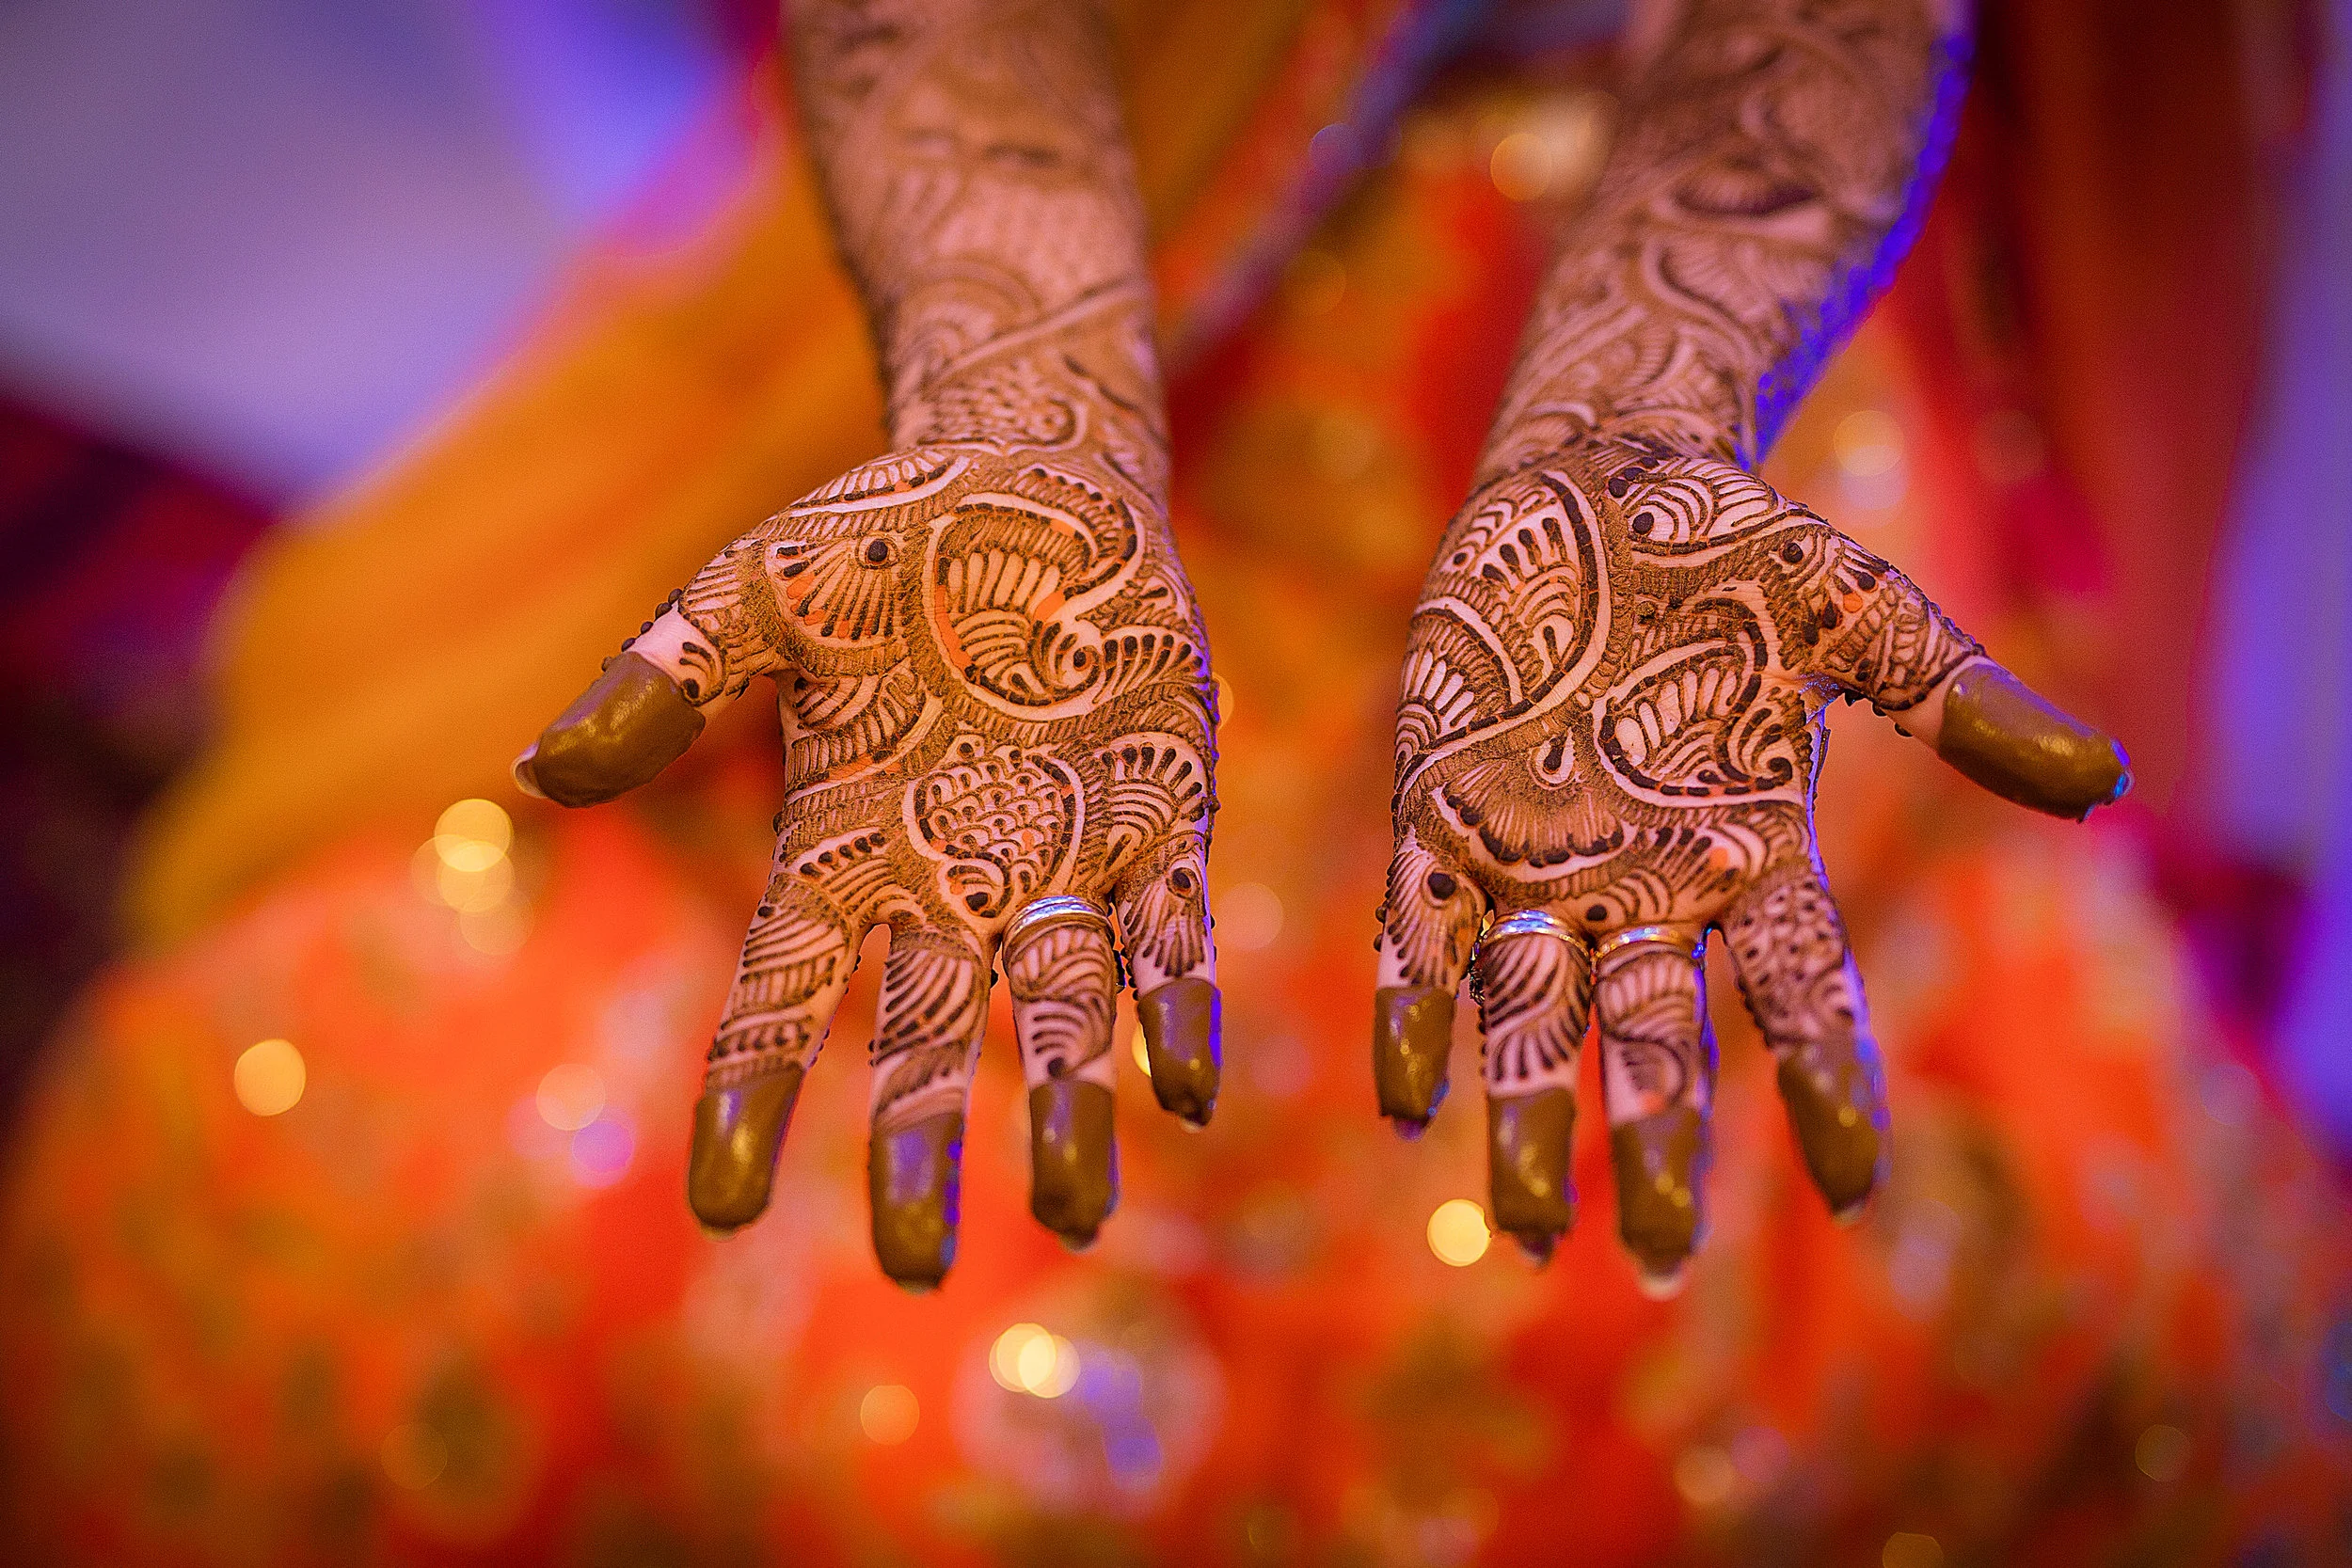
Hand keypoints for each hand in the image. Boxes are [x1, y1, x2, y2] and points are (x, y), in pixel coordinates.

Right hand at [517, 410, 1220, 1288]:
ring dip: (1067, 1107)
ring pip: (1059, 1011)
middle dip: (917, 1148)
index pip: (780, 995)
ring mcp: (1058, 859)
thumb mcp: (760, 588)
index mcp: (839, 843)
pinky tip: (1185, 1083)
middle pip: (923, 1037)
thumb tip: (537, 773)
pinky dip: (1174, 1004)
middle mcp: (948, 878)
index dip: (750, 1097)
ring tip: (1076, 1209)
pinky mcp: (1156, 823)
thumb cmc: (885, 539)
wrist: (1036, 480)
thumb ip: (667, 676)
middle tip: (913, 1270)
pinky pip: (1168, 935)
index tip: (723, 1206)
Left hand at [1376, 436, 2125, 1287]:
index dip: (1827, 1082)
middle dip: (1653, 1139)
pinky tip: (1405, 1099)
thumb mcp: (1857, 610)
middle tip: (1653, 1264)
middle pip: (1654, 1033)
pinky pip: (1420, 934)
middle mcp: (1643, 878)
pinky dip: (1414, 1013)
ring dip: (1525, 1116)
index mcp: (1751, 845)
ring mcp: (1536, 857)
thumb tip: (2108, 782)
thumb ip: (1958, 695)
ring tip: (1523, 1231)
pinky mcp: (1439, 814)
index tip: (1853, 1188)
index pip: (1801, 987)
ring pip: (1532, 1011)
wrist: (1593, 482)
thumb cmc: (1735, 546)